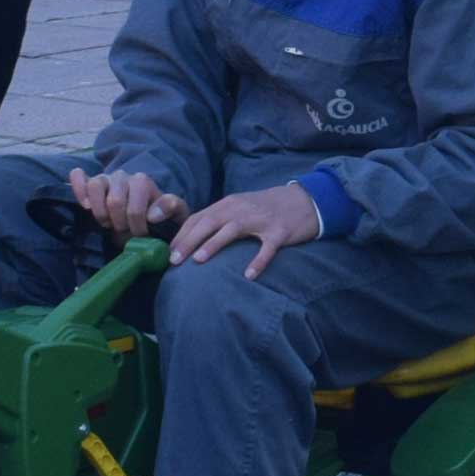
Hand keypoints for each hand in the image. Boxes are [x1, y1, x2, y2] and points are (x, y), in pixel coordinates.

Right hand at [66, 166, 190, 238]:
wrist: (145, 215)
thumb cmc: (159, 215)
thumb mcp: (175, 213)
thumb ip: (171, 207)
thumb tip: (152, 215)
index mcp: (142, 182)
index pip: (136, 208)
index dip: (137, 226)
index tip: (141, 235)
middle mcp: (123, 176)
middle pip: (115, 201)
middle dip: (120, 223)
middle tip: (125, 231)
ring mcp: (105, 178)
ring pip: (96, 187)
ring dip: (101, 212)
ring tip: (108, 223)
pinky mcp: (90, 183)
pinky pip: (79, 177)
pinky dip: (79, 188)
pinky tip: (86, 205)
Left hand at [169, 180, 327, 273]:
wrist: (306, 200)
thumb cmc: (267, 209)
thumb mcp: (241, 208)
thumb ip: (220, 219)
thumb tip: (193, 239)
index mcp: (229, 204)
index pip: (199, 217)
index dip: (182, 235)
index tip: (169, 252)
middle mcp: (242, 209)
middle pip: (210, 222)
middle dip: (189, 241)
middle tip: (174, 260)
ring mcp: (261, 219)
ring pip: (233, 230)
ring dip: (213, 244)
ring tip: (198, 261)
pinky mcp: (280, 231)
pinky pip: (267, 248)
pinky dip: (258, 261)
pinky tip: (248, 275)